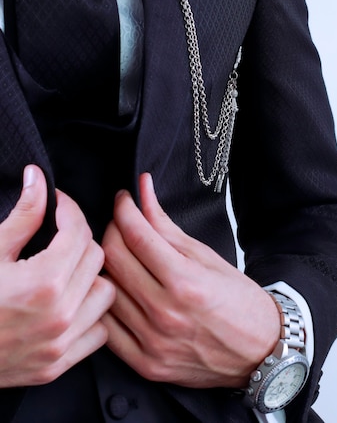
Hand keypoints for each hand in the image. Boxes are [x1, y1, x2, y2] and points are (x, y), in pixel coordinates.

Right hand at [0, 165, 115, 387]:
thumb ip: (23, 215)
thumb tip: (38, 179)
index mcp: (43, 282)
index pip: (78, 231)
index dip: (69, 209)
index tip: (57, 203)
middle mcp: (60, 314)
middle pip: (96, 257)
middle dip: (79, 237)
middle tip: (59, 232)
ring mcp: (61, 343)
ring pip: (105, 293)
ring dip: (91, 276)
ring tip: (67, 268)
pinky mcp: (57, 365)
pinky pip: (99, 332)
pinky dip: (90, 314)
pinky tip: (70, 303)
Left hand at [101, 173, 279, 388]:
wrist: (259, 350)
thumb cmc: (238, 299)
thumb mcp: (205, 255)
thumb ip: (165, 225)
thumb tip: (142, 193)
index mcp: (185, 281)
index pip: (135, 235)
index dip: (124, 209)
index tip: (123, 199)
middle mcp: (165, 313)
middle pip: (114, 259)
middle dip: (112, 230)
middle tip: (121, 224)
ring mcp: (153, 342)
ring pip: (106, 290)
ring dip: (108, 265)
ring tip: (122, 255)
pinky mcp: (145, 364)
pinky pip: (107, 327)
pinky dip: (107, 302)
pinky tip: (119, 289)